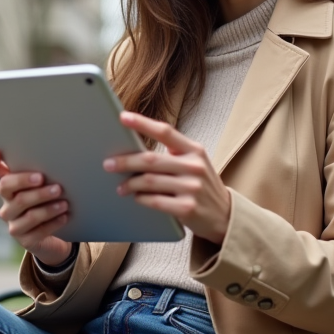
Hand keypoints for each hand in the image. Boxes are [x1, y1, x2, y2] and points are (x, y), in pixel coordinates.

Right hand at [0, 149, 73, 266]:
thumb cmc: (47, 204)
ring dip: (48, 208)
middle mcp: (7, 205)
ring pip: (29, 214)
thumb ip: (40, 171)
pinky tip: (64, 216)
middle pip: (13, 194)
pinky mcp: (25, 240)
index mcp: (9, 187)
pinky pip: (38, 232)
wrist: (52, 237)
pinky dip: (53, 223)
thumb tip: (51, 153)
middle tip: (57, 187)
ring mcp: (14, 224)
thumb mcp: (43, 186)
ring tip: (64, 203)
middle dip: (35, 189)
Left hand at [106, 111, 231, 243]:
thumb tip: (134, 149)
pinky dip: (141, 199)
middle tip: (108, 164)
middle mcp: (194, 166)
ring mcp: (192, 187)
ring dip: (130, 183)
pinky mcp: (187, 208)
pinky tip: (135, 197)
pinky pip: (155, 201)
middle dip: (125, 161)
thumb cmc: (201, 185)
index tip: (122, 117)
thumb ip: (173, 154)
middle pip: (151, 159)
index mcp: (194, 150)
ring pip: (150, 181)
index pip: (165, 132)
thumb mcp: (194, 163)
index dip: (142, 123)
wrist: (224, 215)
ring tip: (120, 186)